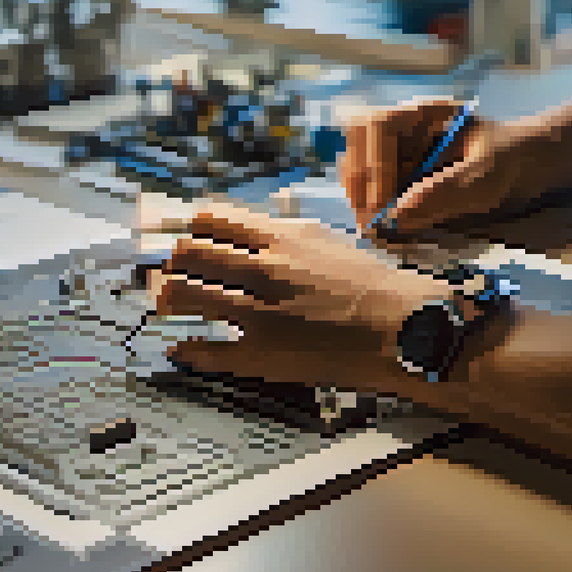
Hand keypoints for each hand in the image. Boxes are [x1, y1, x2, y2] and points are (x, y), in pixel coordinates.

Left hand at [151, 202, 467, 391]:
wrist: (405, 328)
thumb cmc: (376, 287)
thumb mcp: (326, 242)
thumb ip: (284, 238)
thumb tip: (249, 236)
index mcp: (280, 237)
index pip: (209, 218)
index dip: (189, 229)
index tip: (185, 240)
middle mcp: (262, 268)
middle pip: (187, 251)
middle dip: (172, 262)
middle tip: (169, 273)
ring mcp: (257, 311)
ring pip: (183, 292)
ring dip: (167, 298)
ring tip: (167, 305)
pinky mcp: (261, 354)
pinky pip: (204, 349)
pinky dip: (186, 349)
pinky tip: (181, 348)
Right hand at [341, 96, 537, 241]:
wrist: (533, 163)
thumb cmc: (514, 160)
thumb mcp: (486, 176)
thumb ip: (444, 192)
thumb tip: (396, 217)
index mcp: (426, 114)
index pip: (379, 125)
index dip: (374, 164)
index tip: (383, 206)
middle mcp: (406, 125)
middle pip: (358, 137)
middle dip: (359, 178)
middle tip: (369, 219)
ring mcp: (401, 146)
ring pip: (358, 158)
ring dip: (358, 192)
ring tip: (372, 224)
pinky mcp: (401, 170)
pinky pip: (371, 182)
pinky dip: (369, 202)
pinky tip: (381, 223)